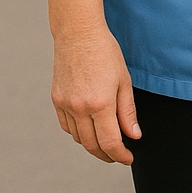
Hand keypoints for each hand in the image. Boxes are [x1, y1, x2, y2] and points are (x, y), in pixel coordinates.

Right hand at [51, 25, 140, 163]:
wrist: (78, 34)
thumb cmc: (105, 53)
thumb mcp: (124, 81)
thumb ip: (128, 112)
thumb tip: (134, 135)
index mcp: (100, 103)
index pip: (110, 142)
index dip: (120, 155)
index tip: (128, 158)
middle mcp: (79, 108)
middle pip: (92, 145)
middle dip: (107, 155)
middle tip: (119, 155)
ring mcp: (65, 105)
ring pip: (78, 138)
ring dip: (92, 145)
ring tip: (106, 142)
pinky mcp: (56, 100)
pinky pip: (67, 126)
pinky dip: (78, 133)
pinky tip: (89, 129)